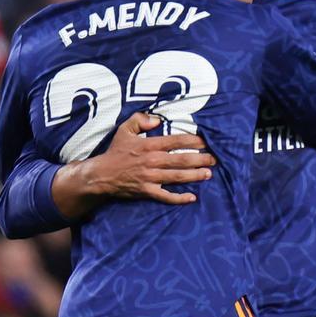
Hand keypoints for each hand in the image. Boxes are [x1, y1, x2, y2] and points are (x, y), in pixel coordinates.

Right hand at [52, 113, 216, 217]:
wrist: (101, 175)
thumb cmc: (115, 152)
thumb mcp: (124, 130)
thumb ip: (140, 120)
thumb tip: (157, 118)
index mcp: (149, 145)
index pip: (176, 141)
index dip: (193, 141)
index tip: (206, 142)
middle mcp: (152, 161)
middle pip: (182, 160)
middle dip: (200, 159)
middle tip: (214, 159)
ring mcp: (150, 177)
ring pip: (177, 177)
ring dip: (195, 176)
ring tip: (208, 174)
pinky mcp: (147, 191)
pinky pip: (166, 196)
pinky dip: (179, 198)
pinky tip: (192, 198)